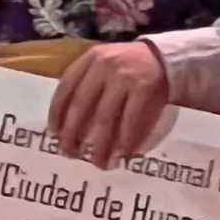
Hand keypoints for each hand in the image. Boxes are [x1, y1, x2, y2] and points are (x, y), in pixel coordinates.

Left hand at [45, 40, 174, 166]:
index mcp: (89, 60)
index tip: (54, 134)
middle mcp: (103, 66)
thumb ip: (86, 85)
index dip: (57, 114)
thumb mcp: (103, 66)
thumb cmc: (130, 67)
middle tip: (70, 153)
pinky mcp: (144, 87)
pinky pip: (130, 120)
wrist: (166, 58)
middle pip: (81, 106)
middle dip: (73, 134)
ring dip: (100, 144)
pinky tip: (120, 154)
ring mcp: (124, 76)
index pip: (65, 88)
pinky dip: (125, 140)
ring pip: (104, 117)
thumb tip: (66, 125)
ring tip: (98, 162)